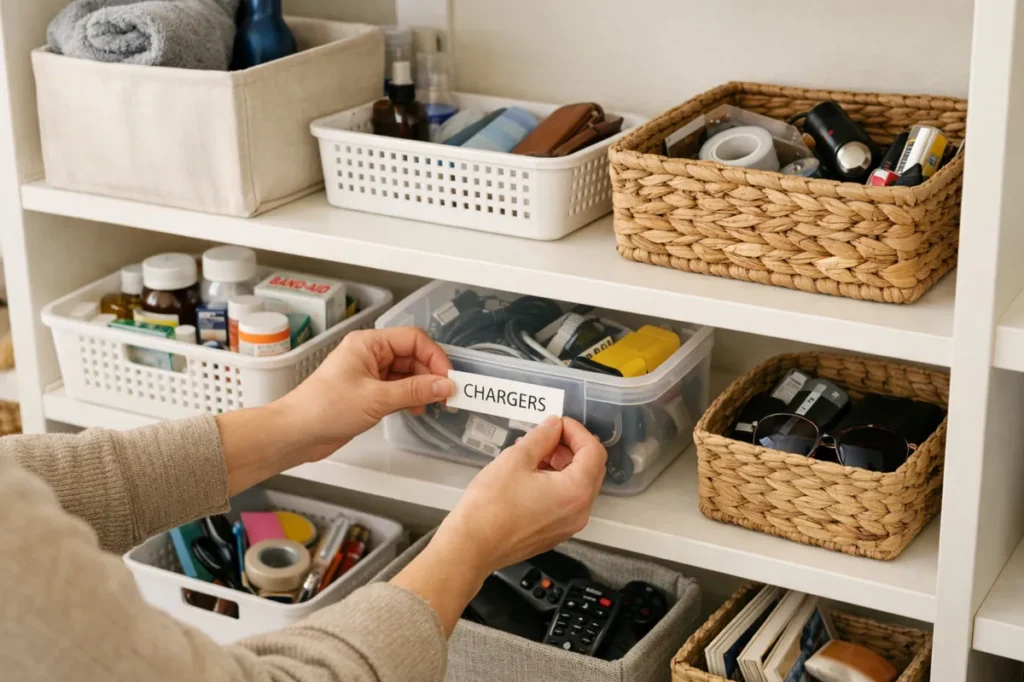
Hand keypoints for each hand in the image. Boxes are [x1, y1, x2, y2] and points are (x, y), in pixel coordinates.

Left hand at [276, 327, 455, 457]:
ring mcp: (369, 374)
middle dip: (431, 373)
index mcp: (368, 344)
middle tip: (446, 394)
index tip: (448, 378)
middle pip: (412, 356)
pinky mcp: (368, 392)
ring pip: (407, 373)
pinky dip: (411, 397)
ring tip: (434, 403)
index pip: (413, 340)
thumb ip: (414, 391)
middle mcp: (369, 354)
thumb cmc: (323, 408)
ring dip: (422, 387)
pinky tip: (417, 408)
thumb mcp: (376, 399)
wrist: (296, 433)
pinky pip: (398, 388)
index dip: (434, 357)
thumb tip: (445, 385)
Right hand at [436, 415, 607, 574]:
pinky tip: (529, 475)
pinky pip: (565, 502)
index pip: (594, 452)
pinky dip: (555, 483)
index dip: (577, 431)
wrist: (471, 547)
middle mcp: (580, 512)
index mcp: (576, 491)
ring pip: (577, 486)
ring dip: (561, 465)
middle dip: (570, 447)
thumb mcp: (516, 459)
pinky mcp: (554, 533)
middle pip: (590, 469)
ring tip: (532, 454)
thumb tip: (554, 425)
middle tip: (546, 436)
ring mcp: (568, 526)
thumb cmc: (491, 505)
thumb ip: (541, 437)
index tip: (557, 423)